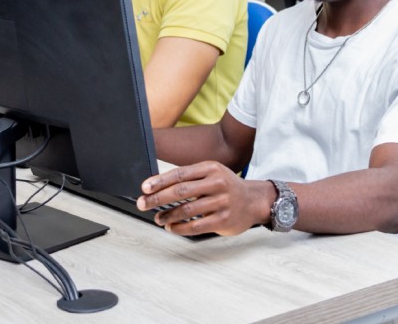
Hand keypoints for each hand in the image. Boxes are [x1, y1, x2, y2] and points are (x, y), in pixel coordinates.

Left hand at [137, 161, 273, 236]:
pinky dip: (180, 228)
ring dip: (167, 215)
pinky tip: (171, 227)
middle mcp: (216, 183)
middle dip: (158, 198)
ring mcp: (221, 202)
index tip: (145, 187)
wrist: (254, 200)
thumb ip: (190, 177)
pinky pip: (197, 226)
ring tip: (157, 218)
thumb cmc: (226, 185)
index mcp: (210, 168)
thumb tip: (159, 185)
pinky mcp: (224, 220)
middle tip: (143, 203)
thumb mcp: (211, 173)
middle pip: (180, 191)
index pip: (179, 173)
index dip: (160, 181)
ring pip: (187, 210)